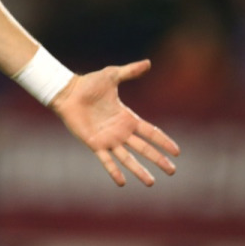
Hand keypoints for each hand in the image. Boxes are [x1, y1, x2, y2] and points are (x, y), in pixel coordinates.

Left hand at [50, 59, 179, 186]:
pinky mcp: (94, 143)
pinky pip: (106, 160)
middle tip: (172, 171)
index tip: (177, 152)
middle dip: (158, 160)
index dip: (163, 141)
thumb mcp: (112, 76)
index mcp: (127, 118)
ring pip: (127, 158)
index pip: (151, 132)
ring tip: (151, 183)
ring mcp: (108, 139)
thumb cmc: (88, 84)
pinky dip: (114, 171)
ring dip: (139, 170)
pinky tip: (122, 182)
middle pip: (144, 149)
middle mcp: (120, 131)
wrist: (67, 91)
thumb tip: (148, 62)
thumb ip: (130, 71)